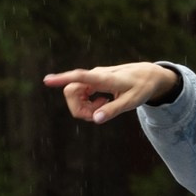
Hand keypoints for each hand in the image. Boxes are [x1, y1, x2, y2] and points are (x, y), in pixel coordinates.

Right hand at [42, 62, 174, 124]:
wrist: (148, 75)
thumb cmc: (141, 88)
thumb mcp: (132, 102)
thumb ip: (113, 110)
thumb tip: (96, 120)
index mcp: (105, 78)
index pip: (81, 76)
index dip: (63, 78)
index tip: (47, 80)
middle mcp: (95, 75)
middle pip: (71, 91)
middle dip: (78, 108)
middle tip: (97, 116)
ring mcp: (92, 77)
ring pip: (74, 94)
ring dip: (83, 107)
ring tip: (103, 107)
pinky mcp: (92, 81)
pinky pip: (80, 93)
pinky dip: (87, 103)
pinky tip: (102, 103)